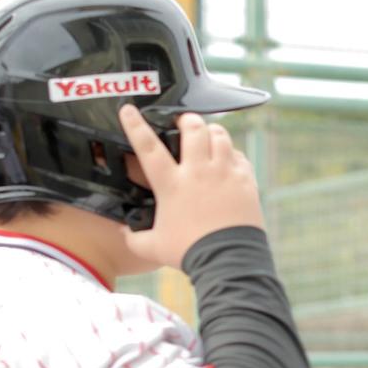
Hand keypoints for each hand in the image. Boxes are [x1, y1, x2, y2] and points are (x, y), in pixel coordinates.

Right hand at [118, 104, 263, 268]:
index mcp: (171, 184)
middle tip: (184, 123)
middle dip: (187, 120)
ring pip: (220, 135)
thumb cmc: (189, 252)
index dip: (135, 126)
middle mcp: (198, 172)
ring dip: (212, 131)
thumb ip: (133, 237)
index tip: (128, 109)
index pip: (148, 147)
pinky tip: (228, 160)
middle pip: (193, 129)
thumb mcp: (153, 247)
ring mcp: (224, 173)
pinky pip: (239, 156)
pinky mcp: (245, 180)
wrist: (227, 259)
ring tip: (208, 135)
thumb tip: (123, 232)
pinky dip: (232, 154)